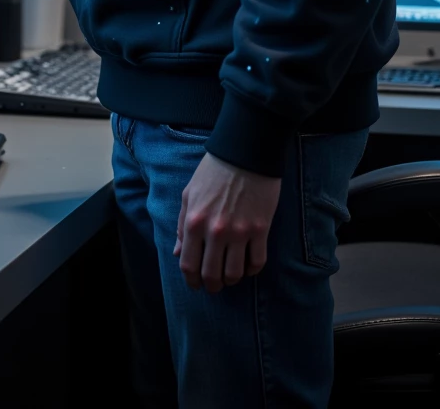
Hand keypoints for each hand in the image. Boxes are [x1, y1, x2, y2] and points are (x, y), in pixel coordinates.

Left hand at [174, 151, 280, 292]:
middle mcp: (215, 231)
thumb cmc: (213, 171)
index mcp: (194, 221)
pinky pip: (257, 262)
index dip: (191, 280)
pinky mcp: (261, 229)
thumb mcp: (189, 194)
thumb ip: (181, 225)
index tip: (195, 284)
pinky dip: (252, 270)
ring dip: (231, 280)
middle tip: (214, 285)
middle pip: (212, 275)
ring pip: (235, 274)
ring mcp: (239, 232)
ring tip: (231, 276)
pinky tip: (248, 265)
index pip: (188, 264)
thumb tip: (178, 252)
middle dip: (212, 286)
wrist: (244, 152)